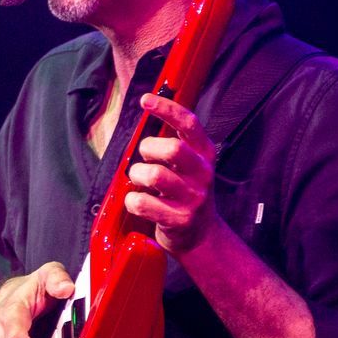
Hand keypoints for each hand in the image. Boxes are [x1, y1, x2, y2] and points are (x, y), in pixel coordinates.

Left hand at [125, 92, 217, 256]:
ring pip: (154, 176)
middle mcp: (202, 173)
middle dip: (148, 149)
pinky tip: (137, 201)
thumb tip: (145, 123)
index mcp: (205, 154)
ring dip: (136, 175)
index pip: (189, 124)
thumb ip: (172, 146)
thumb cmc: (186, 194)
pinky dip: (132, 200)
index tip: (146, 100)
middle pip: (173, 149)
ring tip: (138, 180)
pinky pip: (143, 203)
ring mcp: (193, 198)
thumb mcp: (189, 166)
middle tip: (143, 157)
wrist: (201, 237)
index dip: (167, 109)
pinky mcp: (179, 219)